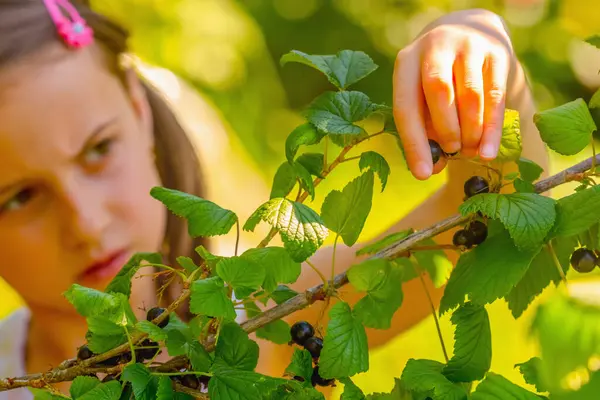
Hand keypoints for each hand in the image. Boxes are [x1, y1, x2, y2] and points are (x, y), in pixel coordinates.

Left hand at [392, 9, 514, 179]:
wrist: (470, 32)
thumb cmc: (439, 80)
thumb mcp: (423, 96)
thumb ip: (425, 130)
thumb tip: (432, 168)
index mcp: (406, 62)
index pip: (405, 106)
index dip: (413, 144)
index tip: (422, 174)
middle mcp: (435, 47)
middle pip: (439, 91)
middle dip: (446, 130)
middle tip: (453, 152)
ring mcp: (467, 45)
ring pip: (470, 94)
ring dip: (471, 131)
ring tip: (470, 152)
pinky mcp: (496, 52)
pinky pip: (495, 95)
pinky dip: (491, 128)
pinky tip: (488, 151)